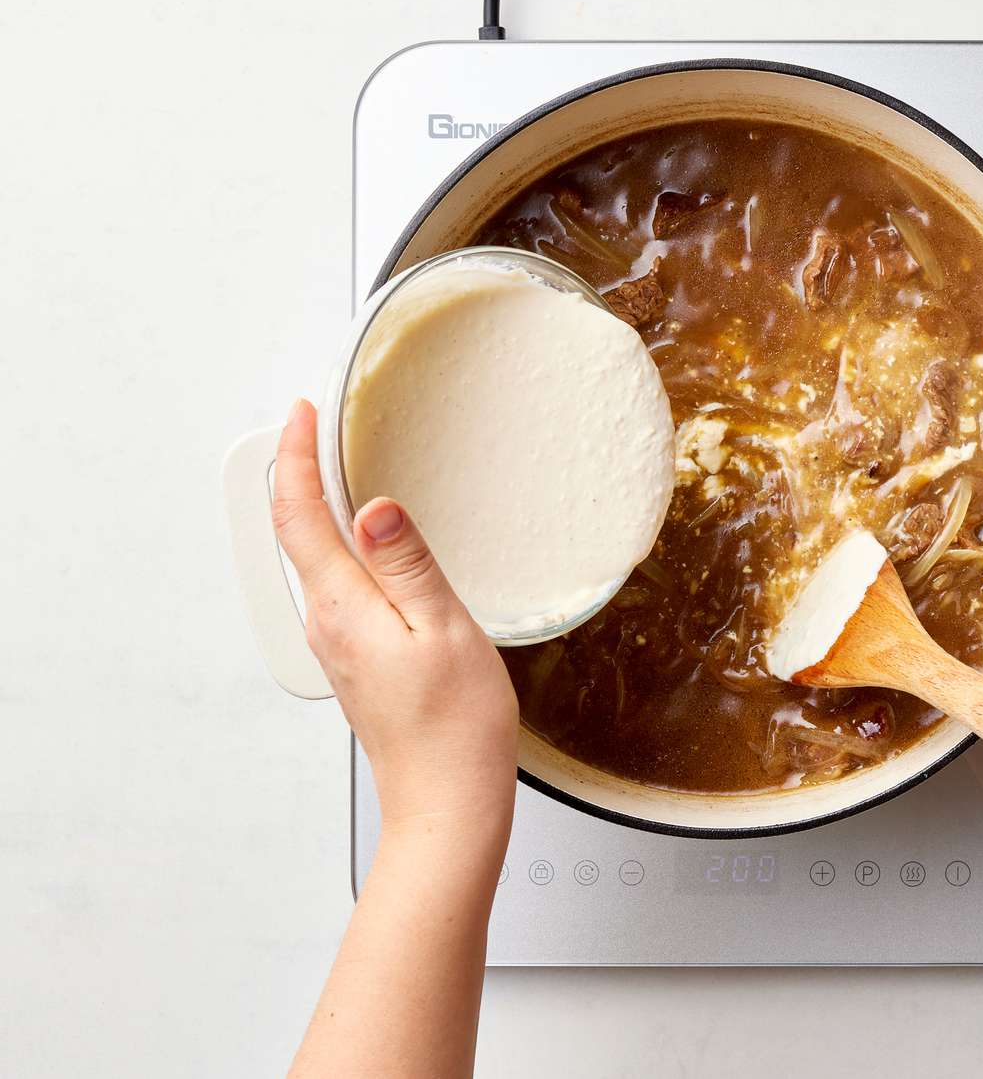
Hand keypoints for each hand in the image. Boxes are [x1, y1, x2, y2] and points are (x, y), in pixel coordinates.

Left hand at [272, 399, 517, 832]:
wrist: (446, 802)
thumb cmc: (455, 727)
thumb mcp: (445, 630)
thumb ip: (407, 565)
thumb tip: (373, 507)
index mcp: (344, 608)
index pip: (300, 516)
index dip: (296, 458)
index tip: (301, 413)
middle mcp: (327, 624)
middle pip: (294, 534)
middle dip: (295, 472)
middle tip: (308, 424)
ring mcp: (338, 645)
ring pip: (313, 559)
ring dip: (314, 507)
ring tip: (331, 464)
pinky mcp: (356, 659)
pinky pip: (335, 585)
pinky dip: (336, 545)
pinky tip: (362, 538)